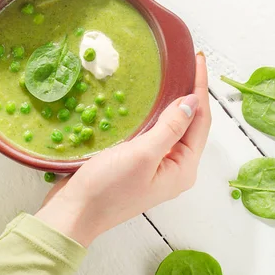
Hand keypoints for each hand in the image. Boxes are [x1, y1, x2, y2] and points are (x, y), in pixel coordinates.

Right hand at [35, 53, 210, 246]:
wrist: (74, 213)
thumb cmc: (107, 188)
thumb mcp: (142, 154)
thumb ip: (171, 127)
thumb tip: (192, 102)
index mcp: (183, 168)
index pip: (201, 121)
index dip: (200, 89)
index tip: (199, 60)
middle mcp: (175, 169)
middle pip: (192, 125)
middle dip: (192, 94)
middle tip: (190, 64)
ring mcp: (157, 168)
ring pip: (174, 128)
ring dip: (176, 104)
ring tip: (177, 77)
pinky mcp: (140, 165)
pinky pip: (157, 134)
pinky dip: (158, 116)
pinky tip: (153, 102)